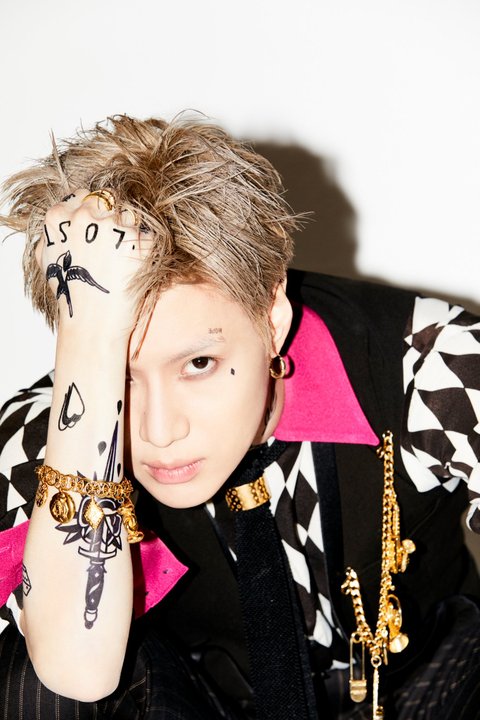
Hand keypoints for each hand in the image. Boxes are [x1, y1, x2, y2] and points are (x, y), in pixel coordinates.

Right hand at [37, 189, 151, 336]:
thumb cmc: (71, 294)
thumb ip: (53, 231)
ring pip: (129, 213)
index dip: (93, 210)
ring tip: (124, 257)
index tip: (97, 228)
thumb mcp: (47, 259)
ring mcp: (113, 226)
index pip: (84, 195)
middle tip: (114, 244)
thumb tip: (64, 214)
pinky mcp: (138, 240)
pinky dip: (145, 245)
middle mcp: (85, 216)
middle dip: (112, 217)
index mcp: (59, 217)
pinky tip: (135, 264)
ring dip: (130, 229)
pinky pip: (147, 232)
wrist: (93, 321)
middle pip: (107, 200)